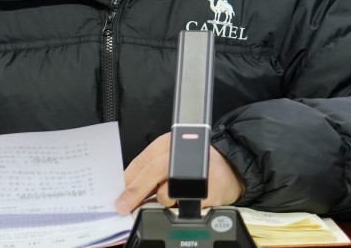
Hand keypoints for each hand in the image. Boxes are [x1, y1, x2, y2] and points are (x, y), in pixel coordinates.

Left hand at [115, 133, 243, 213]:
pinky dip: (181, 207)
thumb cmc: (197, 161)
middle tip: (123, 206)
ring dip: (164, 200)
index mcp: (170, 142)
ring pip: (167, 193)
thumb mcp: (172, 156)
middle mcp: (183, 153)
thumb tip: (128, 190)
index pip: (144, 160)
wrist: (232, 166)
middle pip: (153, 172)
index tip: (118, 195)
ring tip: (175, 194)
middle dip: (135, 192)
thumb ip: (152, 169)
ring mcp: (197, 171)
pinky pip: (184, 207)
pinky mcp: (209, 191)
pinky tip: (188, 198)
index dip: (128, 179)